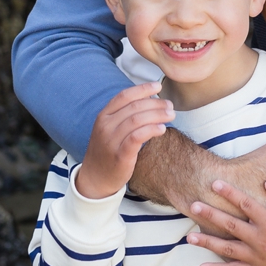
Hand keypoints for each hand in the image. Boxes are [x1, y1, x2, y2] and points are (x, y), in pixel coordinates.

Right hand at [76, 82, 171, 198]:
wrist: (94, 178)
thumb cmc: (107, 151)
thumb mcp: (109, 129)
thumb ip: (124, 115)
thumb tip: (149, 99)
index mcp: (103, 116)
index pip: (124, 96)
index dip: (142, 89)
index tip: (158, 86)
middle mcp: (105, 126)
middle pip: (134, 107)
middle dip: (155, 104)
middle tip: (170, 106)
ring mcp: (111, 140)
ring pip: (137, 120)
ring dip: (157, 115)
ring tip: (171, 115)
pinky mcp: (120, 155)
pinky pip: (137, 137)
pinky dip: (151, 130)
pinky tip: (162, 129)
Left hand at [183, 141, 265, 265]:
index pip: (245, 204)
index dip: (230, 192)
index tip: (214, 182)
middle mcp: (260, 240)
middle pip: (230, 225)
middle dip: (210, 214)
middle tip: (193, 205)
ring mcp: (256, 258)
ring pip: (226, 249)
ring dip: (207, 243)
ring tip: (189, 237)